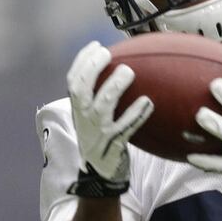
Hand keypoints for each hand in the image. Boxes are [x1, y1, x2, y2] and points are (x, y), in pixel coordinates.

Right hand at [66, 41, 153, 196]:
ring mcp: (98, 133)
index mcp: (78, 110)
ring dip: (115, 87)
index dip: (82, 61)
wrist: (100, 175)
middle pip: (82, 88)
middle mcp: (84, 119)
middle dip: (92, 68)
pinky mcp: (113, 146)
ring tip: (128, 72)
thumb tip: (122, 67)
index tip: (96, 45)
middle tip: (108, 53)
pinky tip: (148, 102)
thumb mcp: (94, 118)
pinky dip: (136, 115)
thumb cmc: (102, 140)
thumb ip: (100, 96)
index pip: (73, 80)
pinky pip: (125, 128)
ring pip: (103, 106)